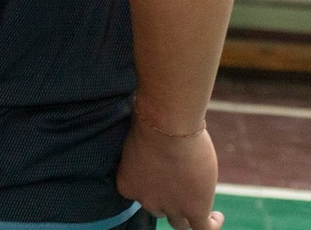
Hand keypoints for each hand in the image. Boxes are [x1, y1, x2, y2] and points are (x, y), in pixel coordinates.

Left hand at [118, 115, 222, 229]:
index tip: (160, 179)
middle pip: (160, 208)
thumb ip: (145, 154)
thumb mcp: (140, 140)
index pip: (140, 195)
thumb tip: (153, 147)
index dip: (151, 188)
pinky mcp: (194, 209)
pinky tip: (216, 215)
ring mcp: (171, 207)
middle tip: (181, 185)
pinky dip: (211, 224)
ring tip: (199, 205)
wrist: (167, 126)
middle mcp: (146, 201)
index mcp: (127, 184)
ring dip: (188, 215)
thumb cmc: (151, 124)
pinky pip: (204, 229)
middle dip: (168, 198)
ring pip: (180, 222)